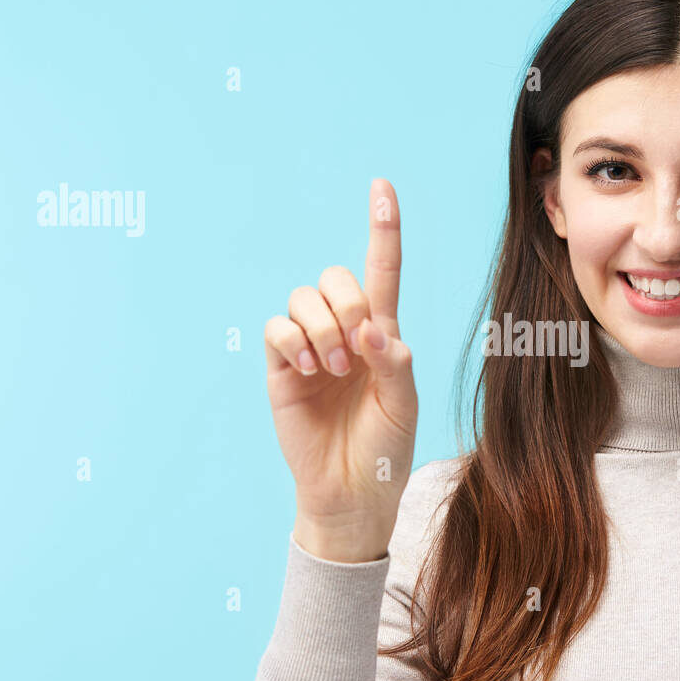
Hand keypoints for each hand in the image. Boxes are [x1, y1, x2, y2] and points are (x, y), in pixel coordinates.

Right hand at [263, 179, 417, 561]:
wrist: (351, 493)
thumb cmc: (385, 449)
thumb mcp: (404, 406)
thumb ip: (394, 363)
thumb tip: (370, 330)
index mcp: (383, 336)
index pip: (383, 272)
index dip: (383, 229)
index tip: (382, 187)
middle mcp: (345, 333)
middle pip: (336, 276)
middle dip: (347, 303)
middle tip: (356, 352)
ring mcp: (309, 349)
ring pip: (303, 298)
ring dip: (322, 326)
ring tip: (334, 368)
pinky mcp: (280, 368)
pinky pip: (275, 328)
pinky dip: (292, 340)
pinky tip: (308, 369)